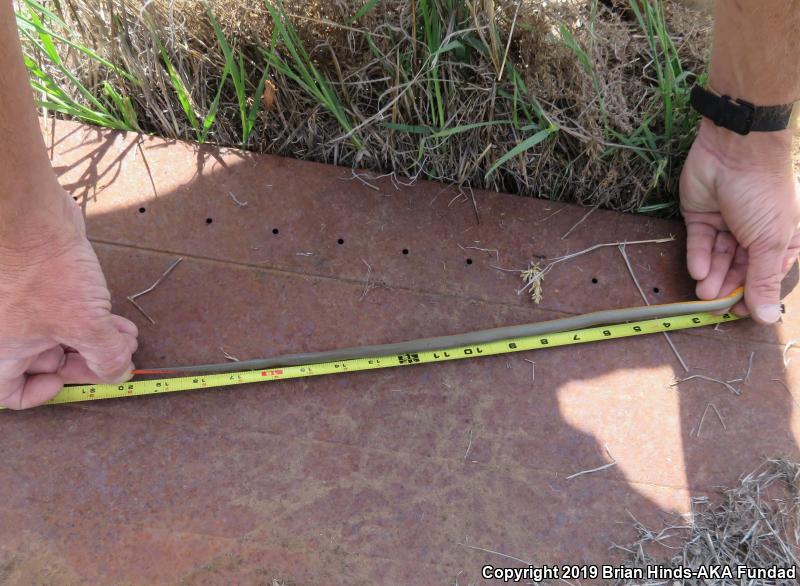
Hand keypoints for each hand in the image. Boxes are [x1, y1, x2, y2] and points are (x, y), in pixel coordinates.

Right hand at [0, 185, 137, 408]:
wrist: (31, 215)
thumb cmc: (45, 272)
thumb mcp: (84, 325)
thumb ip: (104, 357)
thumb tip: (117, 374)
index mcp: (0, 351)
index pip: (8, 393)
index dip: (40, 394)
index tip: (69, 381)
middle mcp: (4, 332)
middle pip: (43, 363)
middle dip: (87, 362)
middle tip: (118, 358)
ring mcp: (20, 308)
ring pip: (59, 336)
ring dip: (96, 341)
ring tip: (127, 338)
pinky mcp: (39, 286)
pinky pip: (64, 313)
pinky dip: (90, 320)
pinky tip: (119, 321)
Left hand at [680, 119, 799, 323]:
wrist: (734, 151)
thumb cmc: (762, 194)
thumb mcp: (769, 241)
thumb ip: (764, 280)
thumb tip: (768, 317)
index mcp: (783, 238)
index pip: (767, 274)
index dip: (753, 294)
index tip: (739, 312)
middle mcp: (756, 232)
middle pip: (739, 268)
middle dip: (727, 286)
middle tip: (714, 306)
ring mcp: (728, 223)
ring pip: (718, 257)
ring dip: (711, 277)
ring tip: (703, 293)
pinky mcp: (703, 215)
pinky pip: (700, 242)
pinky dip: (698, 258)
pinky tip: (697, 272)